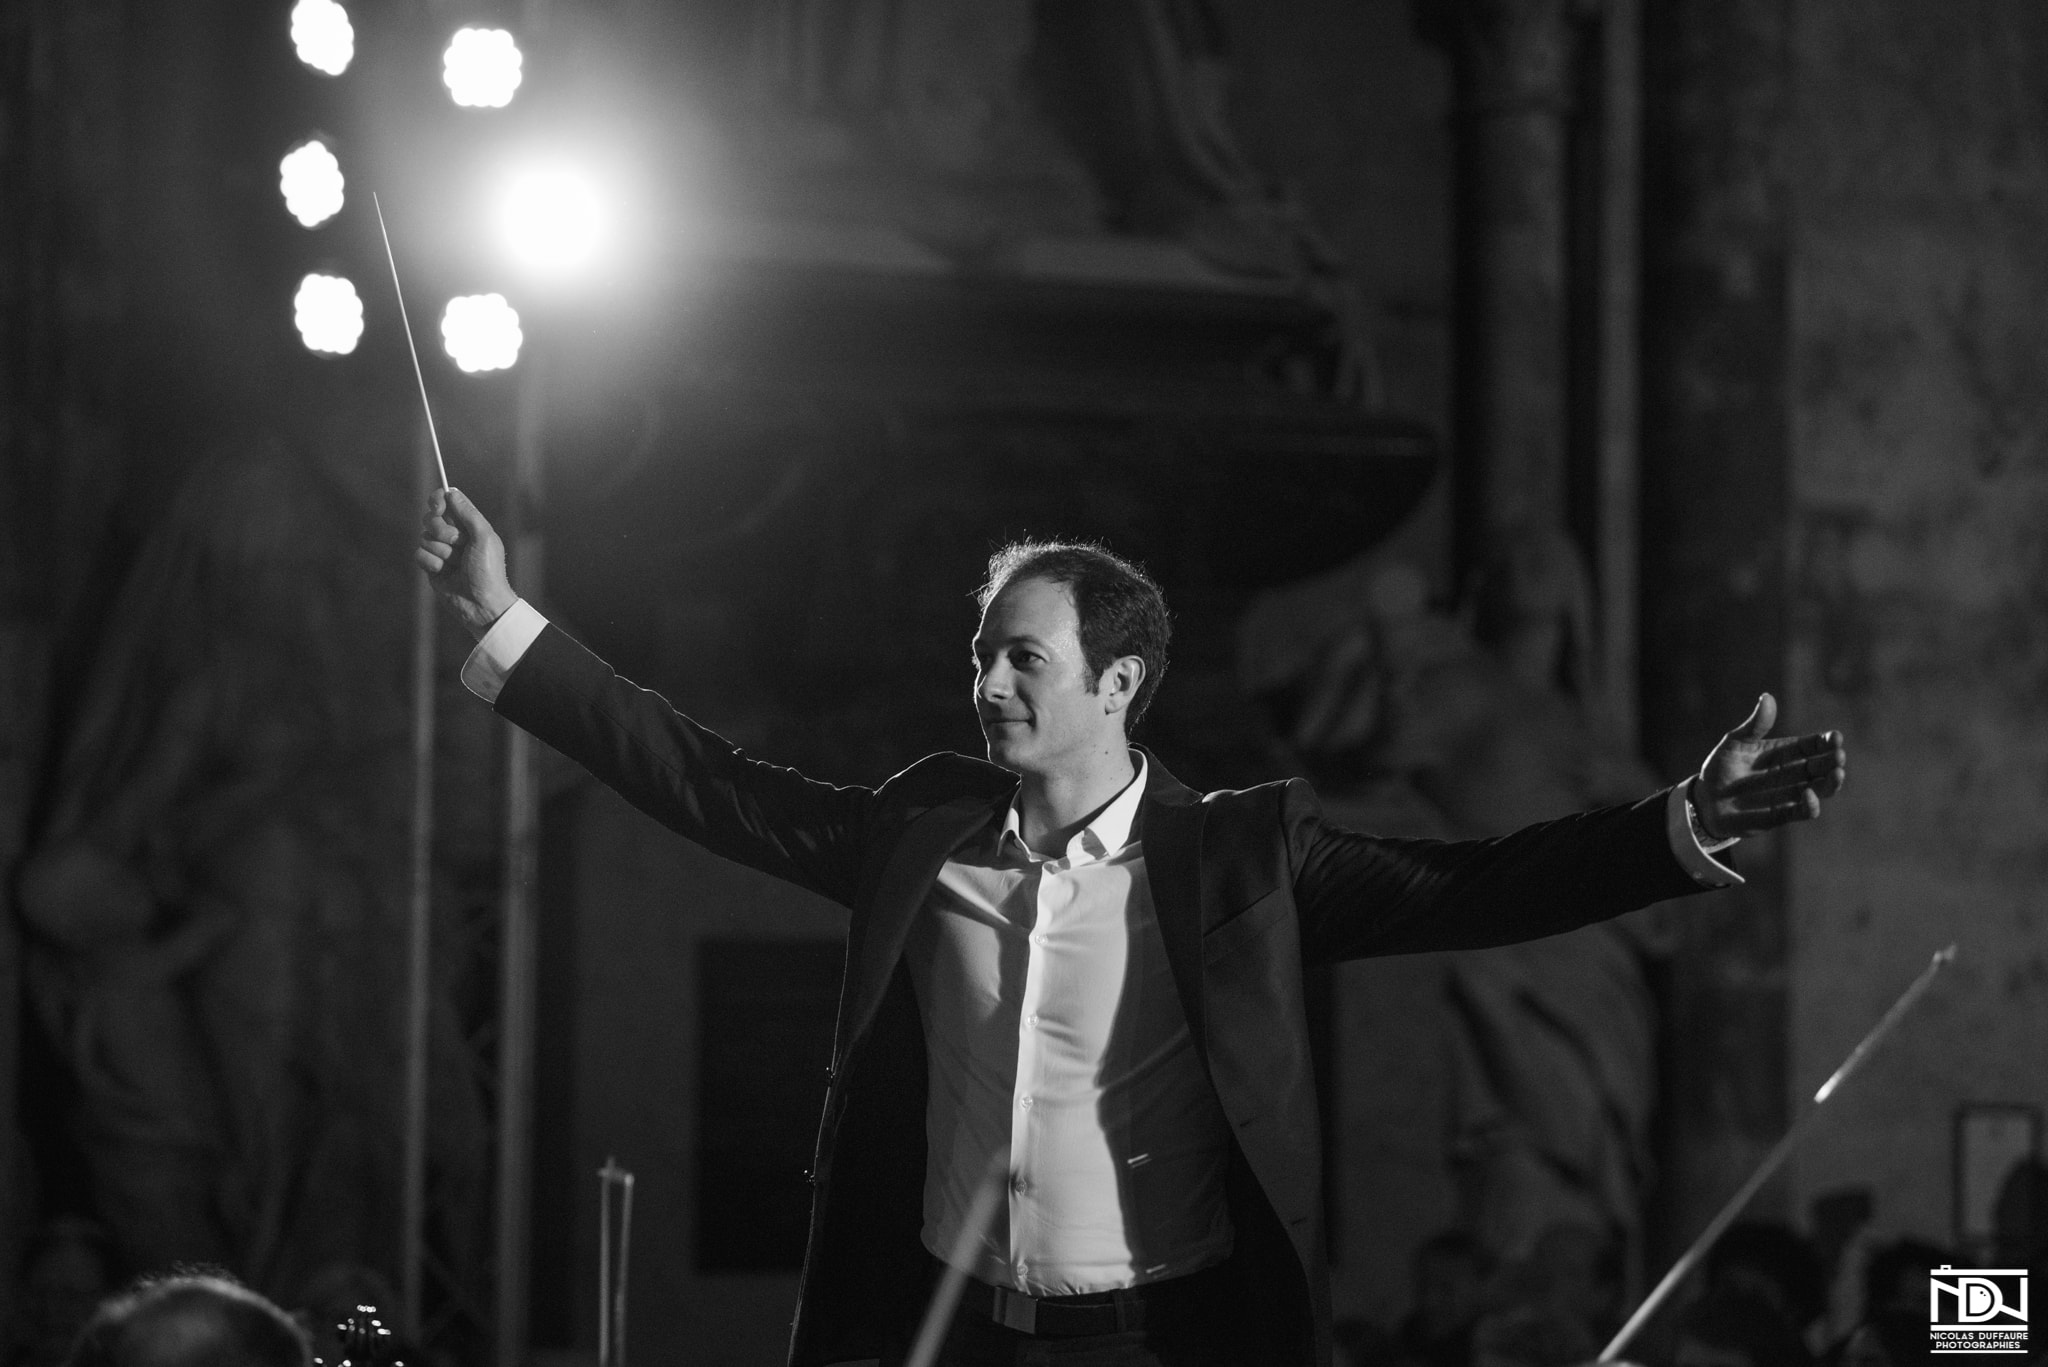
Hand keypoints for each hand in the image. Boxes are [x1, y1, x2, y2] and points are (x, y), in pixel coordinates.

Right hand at [415, 487, 517, 638]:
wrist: (481, 604)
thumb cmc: (488, 571)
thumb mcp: (484, 537)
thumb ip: (468, 513)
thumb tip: (451, 492)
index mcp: (470, 526)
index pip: (448, 502)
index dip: (439, 501)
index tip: (438, 507)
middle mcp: (455, 536)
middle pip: (432, 518)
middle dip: (441, 530)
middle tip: (456, 543)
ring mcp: (442, 552)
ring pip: (425, 538)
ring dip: (441, 551)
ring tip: (456, 564)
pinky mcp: (432, 567)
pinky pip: (419, 555)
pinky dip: (432, 563)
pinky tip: (445, 573)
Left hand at [1691, 693, 1845, 839]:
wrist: (1704, 801)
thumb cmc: (1720, 768)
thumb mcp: (1734, 744)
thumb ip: (1754, 726)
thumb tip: (1768, 697)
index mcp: (1783, 753)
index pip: (1812, 746)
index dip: (1826, 741)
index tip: (1836, 737)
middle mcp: (1791, 773)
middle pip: (1820, 766)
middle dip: (1833, 761)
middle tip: (1839, 756)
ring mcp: (1788, 794)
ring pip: (1820, 789)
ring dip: (1831, 782)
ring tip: (1838, 773)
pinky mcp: (1782, 815)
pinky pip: (1803, 812)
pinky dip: (1811, 805)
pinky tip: (1809, 794)